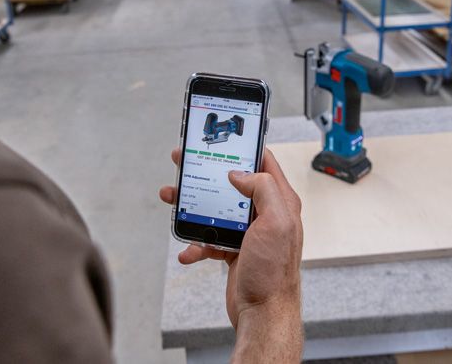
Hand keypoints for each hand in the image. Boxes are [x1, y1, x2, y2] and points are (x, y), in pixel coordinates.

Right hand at [159, 148, 303, 360]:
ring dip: (192, 206)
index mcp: (280, 201)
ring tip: (172, 199)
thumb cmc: (274, 272)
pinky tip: (187, 250)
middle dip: (207, 174)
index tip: (222, 139)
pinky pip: (210, 239)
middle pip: (232, 183)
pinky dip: (195, 243)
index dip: (243, 148)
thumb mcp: (276, 222)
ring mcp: (249, 232)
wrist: (264, 313)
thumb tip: (240, 173)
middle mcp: (265, 213)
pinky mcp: (235, 250)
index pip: (263, 162)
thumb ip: (263, 189)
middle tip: (184, 163)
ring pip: (216, 209)